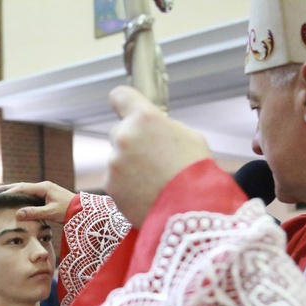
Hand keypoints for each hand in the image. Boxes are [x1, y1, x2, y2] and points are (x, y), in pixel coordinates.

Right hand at [0, 182, 75, 223]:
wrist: (82, 210)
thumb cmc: (68, 211)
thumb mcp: (50, 212)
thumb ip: (34, 213)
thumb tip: (17, 213)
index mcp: (44, 188)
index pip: (22, 188)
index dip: (9, 192)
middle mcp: (43, 186)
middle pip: (21, 186)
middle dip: (7, 188)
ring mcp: (45, 190)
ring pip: (25, 189)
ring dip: (13, 190)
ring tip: (0, 192)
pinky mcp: (47, 195)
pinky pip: (30, 194)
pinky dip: (20, 195)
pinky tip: (15, 198)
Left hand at [108, 85, 210, 226]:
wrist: (190, 209)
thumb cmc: (195, 171)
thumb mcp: (187, 136)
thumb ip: (162, 127)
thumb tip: (152, 129)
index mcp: (144, 118)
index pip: (120, 96)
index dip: (123, 102)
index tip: (122, 106)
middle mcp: (124, 136)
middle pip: (119, 132)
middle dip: (132, 143)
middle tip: (153, 159)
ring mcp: (114, 162)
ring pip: (118, 159)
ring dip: (130, 167)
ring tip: (155, 181)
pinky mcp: (110, 186)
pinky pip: (116, 181)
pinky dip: (127, 187)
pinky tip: (147, 193)